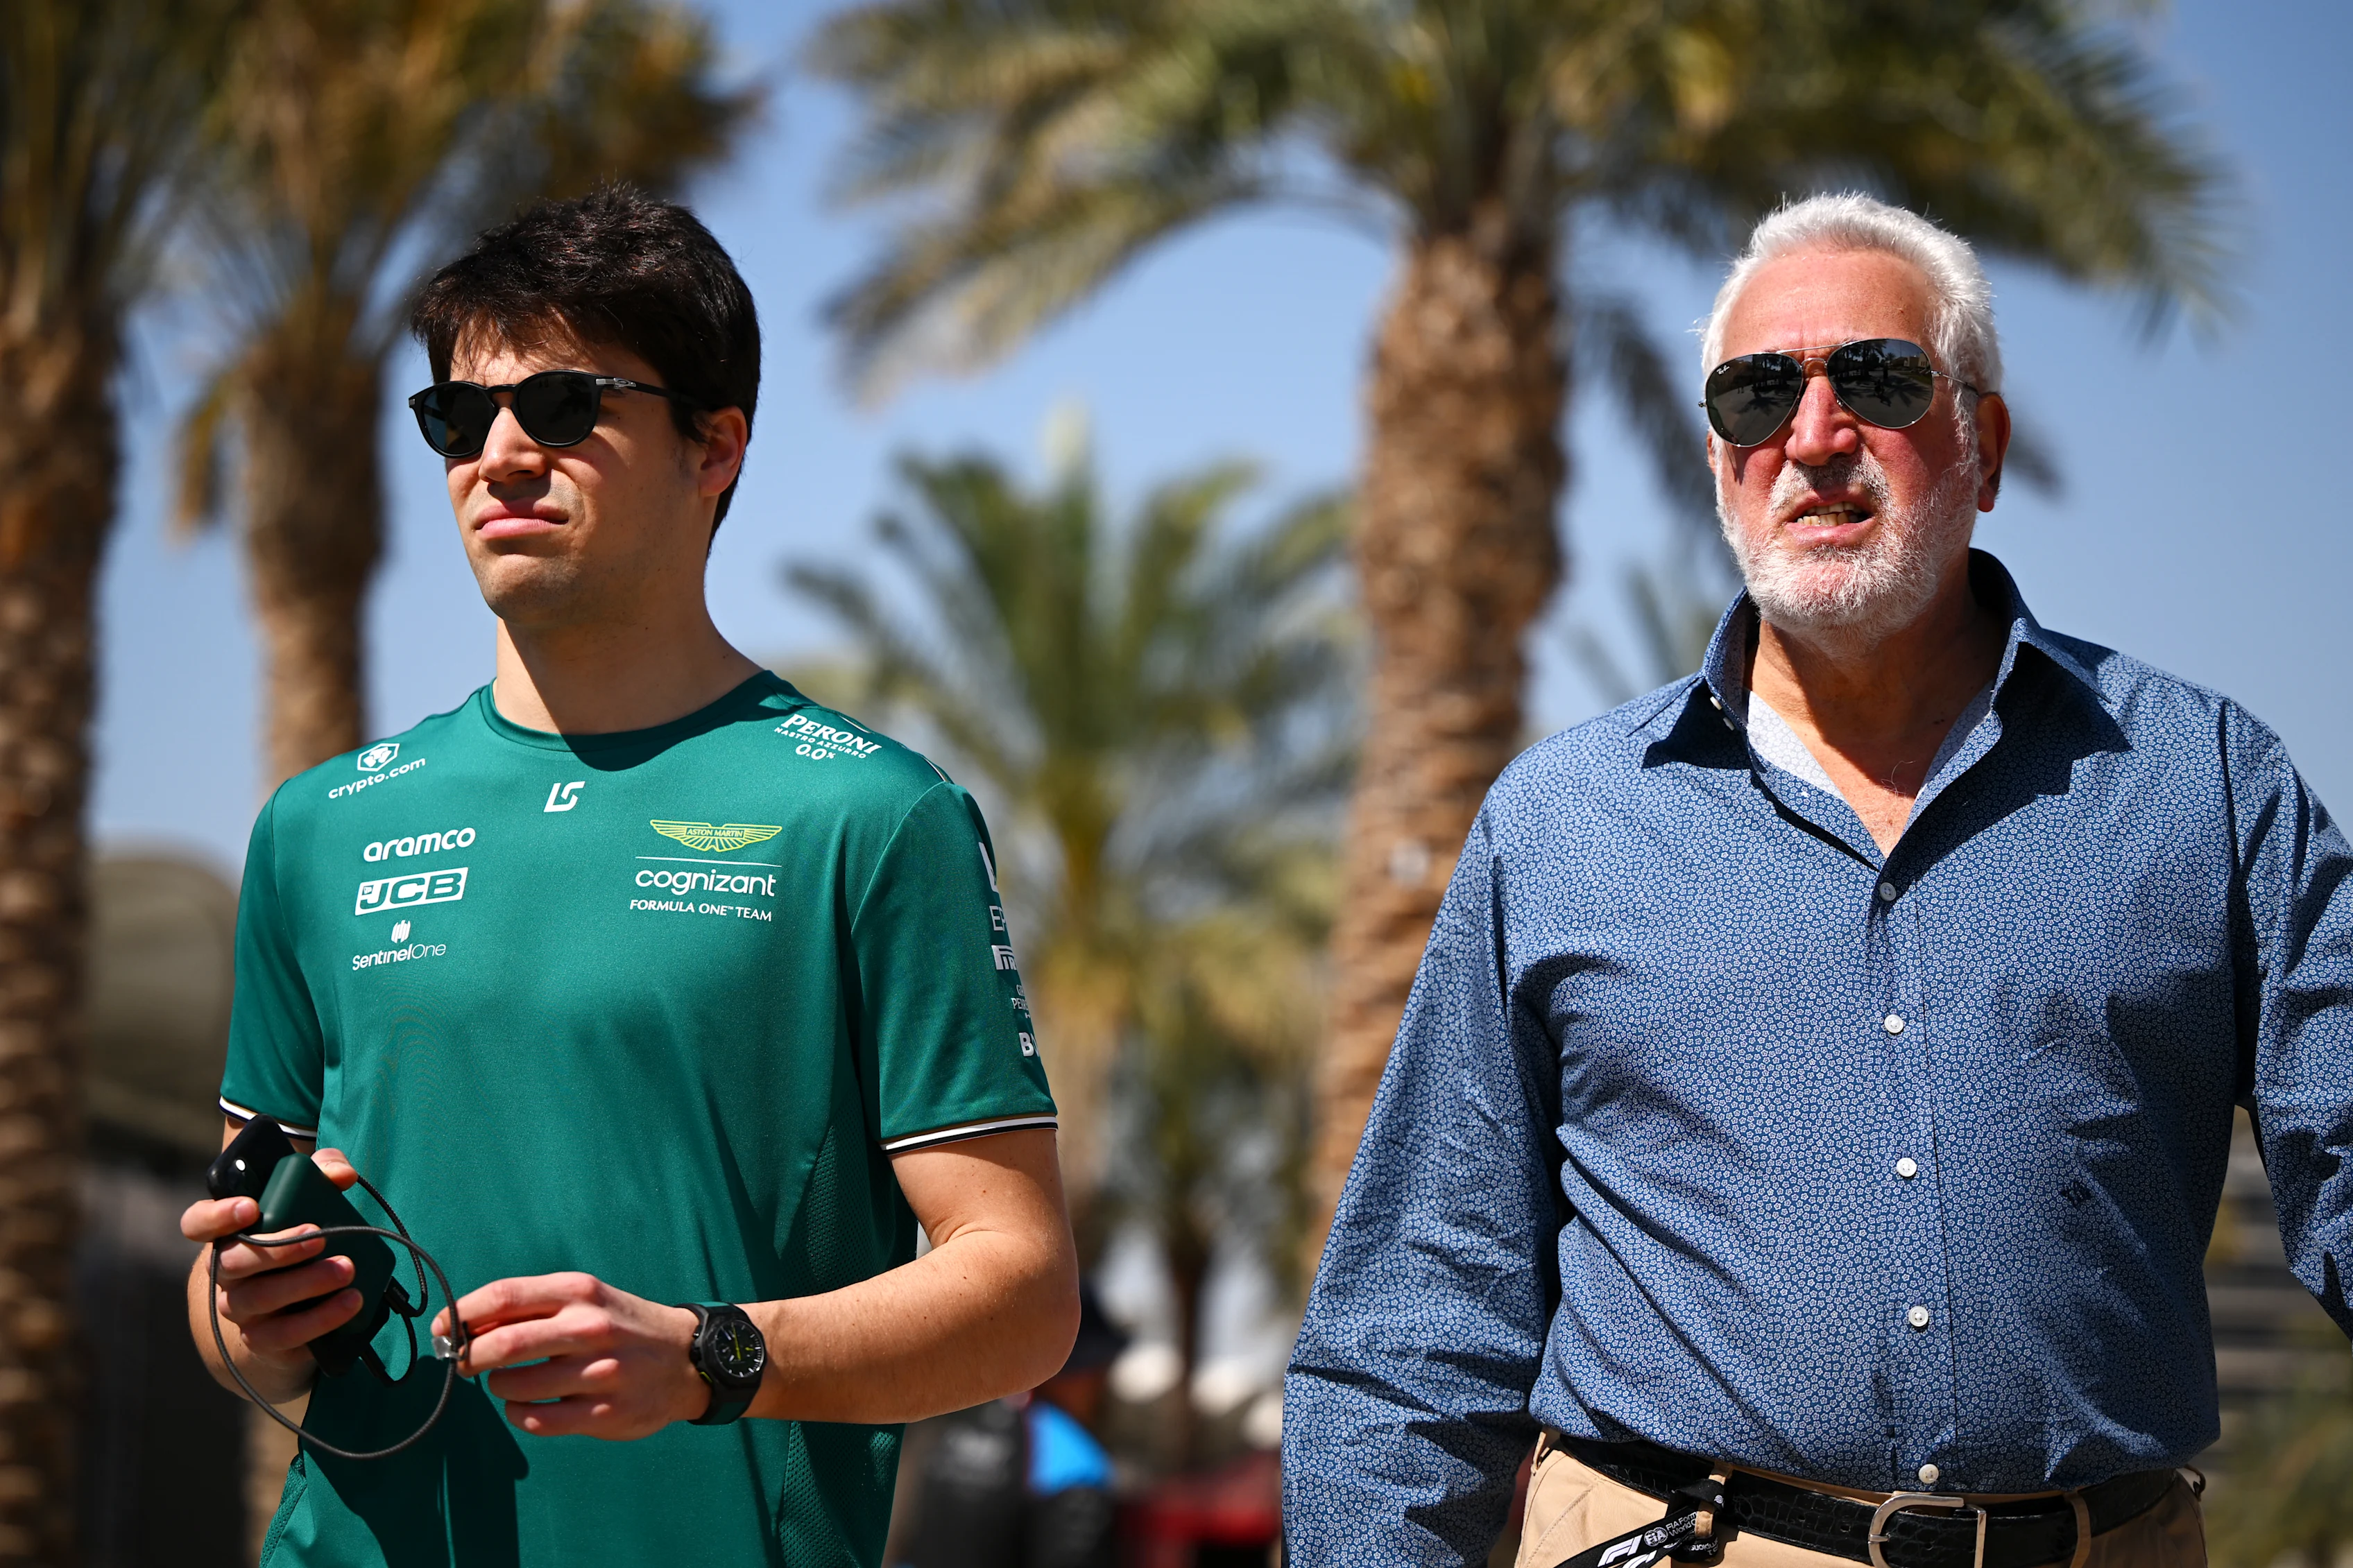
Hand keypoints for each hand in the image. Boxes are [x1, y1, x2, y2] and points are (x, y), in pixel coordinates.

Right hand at [179, 1148, 365, 1376]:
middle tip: (321, 1236)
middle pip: (234, 1263)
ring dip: (305, 1284)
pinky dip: (318, 1320)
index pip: (197, 1224)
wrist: (293, 1309)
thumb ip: (323, 1173)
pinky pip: (283, 1335)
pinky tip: (349, 1304)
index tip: (249, 1207)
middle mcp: (225, 1274)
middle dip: (279, 1250)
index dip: (216, 1216)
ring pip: (260, 1298)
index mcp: (226, 1235)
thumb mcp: (311, 1197)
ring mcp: (240, 1309)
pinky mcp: (263, 1340)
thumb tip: (342, 1175)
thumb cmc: (300, 1238)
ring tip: (347, 1270)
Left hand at [432, 1273, 706, 1439]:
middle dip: (468, 1356)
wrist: (687, 1358)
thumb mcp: (586, 1299)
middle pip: (502, 1344)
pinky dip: (519, 1414)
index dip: (463, 1314)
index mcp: (580, 1292)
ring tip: (510, 1382)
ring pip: (515, 1386)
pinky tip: (528, 1405)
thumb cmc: (622, 1325)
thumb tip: (468, 1324)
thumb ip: (533, 1308)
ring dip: (498, 1386)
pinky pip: (537, 1420)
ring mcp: (600, 1372)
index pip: (504, 1296)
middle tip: (462, 1363)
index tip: (444, 1329)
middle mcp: (590, 1327)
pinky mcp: (605, 1413)